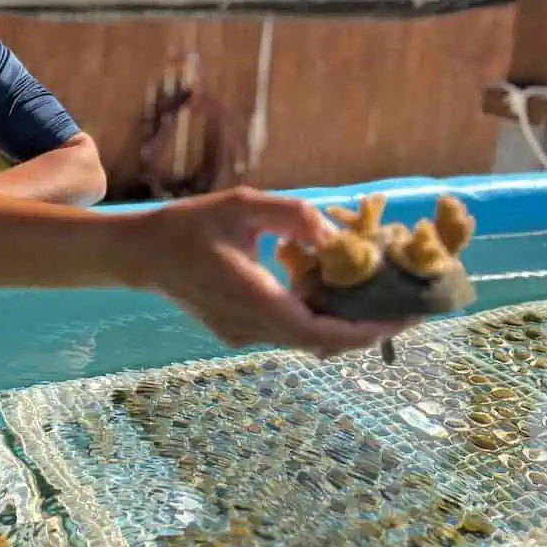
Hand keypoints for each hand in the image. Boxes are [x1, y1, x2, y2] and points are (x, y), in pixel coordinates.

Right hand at [134, 187, 408, 357]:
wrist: (142, 253)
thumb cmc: (188, 225)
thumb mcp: (242, 205)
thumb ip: (293, 217)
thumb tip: (337, 237)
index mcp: (254, 300)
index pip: (322, 331)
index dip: (367, 330)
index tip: (405, 317)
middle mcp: (250, 328)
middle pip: (320, 341)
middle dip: (365, 327)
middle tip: (403, 304)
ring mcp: (242, 335)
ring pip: (304, 339)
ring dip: (339, 322)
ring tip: (371, 294)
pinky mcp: (236, 332)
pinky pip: (285, 331)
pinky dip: (312, 316)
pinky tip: (321, 288)